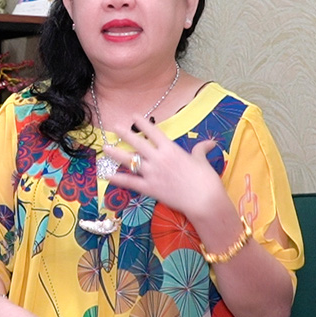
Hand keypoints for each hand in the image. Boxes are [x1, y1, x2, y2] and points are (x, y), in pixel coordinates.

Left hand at [106, 117, 225, 218]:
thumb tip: (210, 143)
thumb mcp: (202, 161)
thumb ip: (201, 149)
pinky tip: (107, 175)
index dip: (142, 123)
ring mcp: (152, 173)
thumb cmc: (206, 179)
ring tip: (105, 148)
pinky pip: (130, 182)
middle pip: (138, 143)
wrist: (204, 200)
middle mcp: (158, 158)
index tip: (133, 116)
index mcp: (171, 149)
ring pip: (130, 160)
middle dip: (125, 134)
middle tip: (115, 127)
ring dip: (116, 153)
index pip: (153, 132)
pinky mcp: (149, 188)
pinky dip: (118, 179)